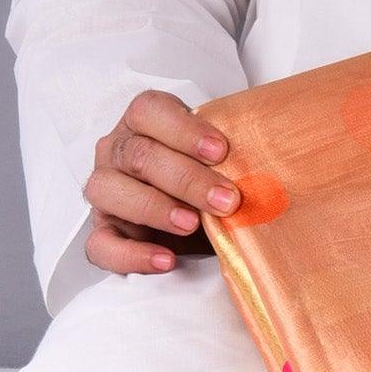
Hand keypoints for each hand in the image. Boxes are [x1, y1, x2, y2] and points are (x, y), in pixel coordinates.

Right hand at [84, 89, 238, 275]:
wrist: (194, 221)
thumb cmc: (209, 180)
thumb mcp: (220, 164)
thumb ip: (231, 161)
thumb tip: (269, 177)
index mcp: (144, 123)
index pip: (149, 110)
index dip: (184, 129)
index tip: (221, 151)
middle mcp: (117, 151)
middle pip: (140, 155)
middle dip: (187, 178)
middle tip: (227, 199)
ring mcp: (105, 191)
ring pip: (109, 190)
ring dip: (155, 208)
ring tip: (193, 225)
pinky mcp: (102, 232)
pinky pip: (101, 244)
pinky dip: (131, 255)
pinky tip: (166, 261)